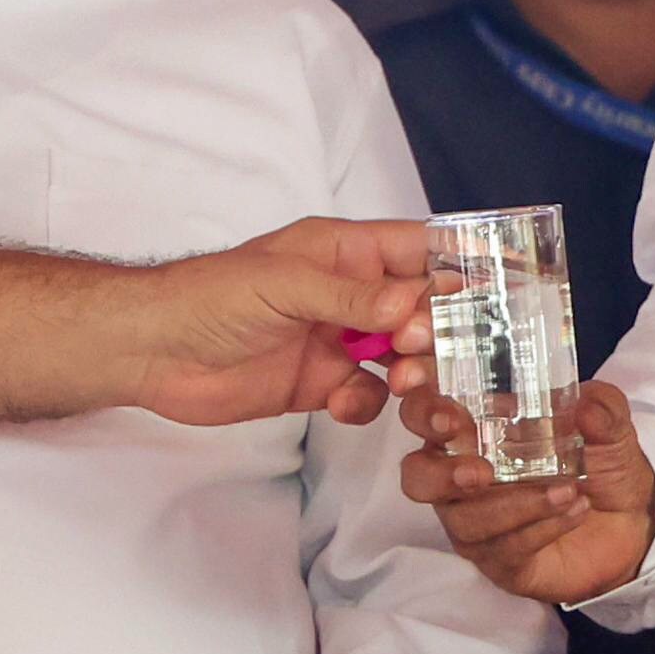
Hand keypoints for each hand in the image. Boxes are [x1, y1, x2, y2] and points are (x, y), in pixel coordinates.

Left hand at [129, 218, 434, 427]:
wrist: (153, 351)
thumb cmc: (209, 297)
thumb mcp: (283, 285)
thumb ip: (351, 298)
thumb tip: (413, 306)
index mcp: (345, 251)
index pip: (418, 250)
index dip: (459, 266)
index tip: (501, 290)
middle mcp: (349, 294)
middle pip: (422, 311)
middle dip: (436, 332)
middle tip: (426, 352)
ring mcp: (337, 340)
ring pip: (404, 357)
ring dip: (412, 372)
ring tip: (400, 382)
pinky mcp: (320, 383)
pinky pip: (367, 395)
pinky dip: (367, 403)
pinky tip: (341, 403)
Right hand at [396, 377, 654, 604]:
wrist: (632, 525)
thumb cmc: (601, 465)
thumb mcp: (610, 426)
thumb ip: (602, 407)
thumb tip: (585, 406)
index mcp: (475, 428)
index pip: (424, 408)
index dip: (418, 401)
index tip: (427, 394)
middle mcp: (461, 473)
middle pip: (418, 474)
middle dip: (440, 472)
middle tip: (481, 471)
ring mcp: (475, 520)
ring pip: (465, 518)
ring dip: (515, 503)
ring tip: (566, 489)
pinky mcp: (498, 559)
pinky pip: (505, 547)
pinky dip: (541, 526)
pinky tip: (575, 509)